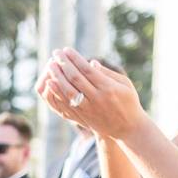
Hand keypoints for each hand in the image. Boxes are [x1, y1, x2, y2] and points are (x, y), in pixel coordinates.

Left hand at [35, 47, 149, 140]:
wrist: (126, 128)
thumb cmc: (127, 101)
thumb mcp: (124, 84)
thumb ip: (108, 73)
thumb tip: (90, 62)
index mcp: (108, 88)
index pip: (87, 70)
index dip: (75, 59)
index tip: (66, 50)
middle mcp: (96, 98)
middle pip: (76, 78)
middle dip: (64, 64)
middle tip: (55, 53)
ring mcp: (87, 108)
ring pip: (68, 90)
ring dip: (57, 76)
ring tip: (50, 64)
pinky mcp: (81, 116)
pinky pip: (65, 103)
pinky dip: (56, 92)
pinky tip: (49, 82)